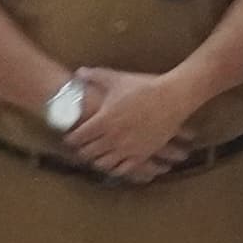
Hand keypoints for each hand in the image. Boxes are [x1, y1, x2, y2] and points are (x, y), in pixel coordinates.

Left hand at [69, 66, 194, 176]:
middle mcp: (112, 138)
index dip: (70, 138)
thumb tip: (78, 72)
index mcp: (103, 121)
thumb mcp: (117, 79)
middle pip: (88, 153)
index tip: (69, 137)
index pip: (78, 137)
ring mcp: (127, 148)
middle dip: (81, 151)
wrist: (173, 97)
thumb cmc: (144, 87)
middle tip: (80, 147)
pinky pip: (123, 169)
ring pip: (103, 164)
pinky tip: (114, 164)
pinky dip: (115, 169)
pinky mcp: (142, 154)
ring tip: (95, 156)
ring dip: (96, 160)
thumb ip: (95, 76)